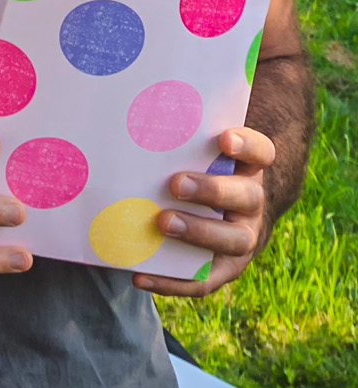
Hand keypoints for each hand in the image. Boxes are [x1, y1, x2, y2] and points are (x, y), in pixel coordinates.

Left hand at [134, 126, 276, 297]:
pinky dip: (171, 282)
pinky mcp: (222, 269)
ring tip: (163, 222)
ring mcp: (240, 237)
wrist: (214, 213)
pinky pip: (202, 281)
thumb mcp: (189, 152)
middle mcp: (250, 202)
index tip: (224, 137)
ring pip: (233, 239)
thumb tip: (125, 106)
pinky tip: (138, 276)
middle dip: (212, 190)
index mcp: (248, 168)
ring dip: (198, 232)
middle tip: (176, 183)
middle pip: (247, 196)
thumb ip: (175, 137)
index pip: (261, 152)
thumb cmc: (189, 170)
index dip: (248, 145)